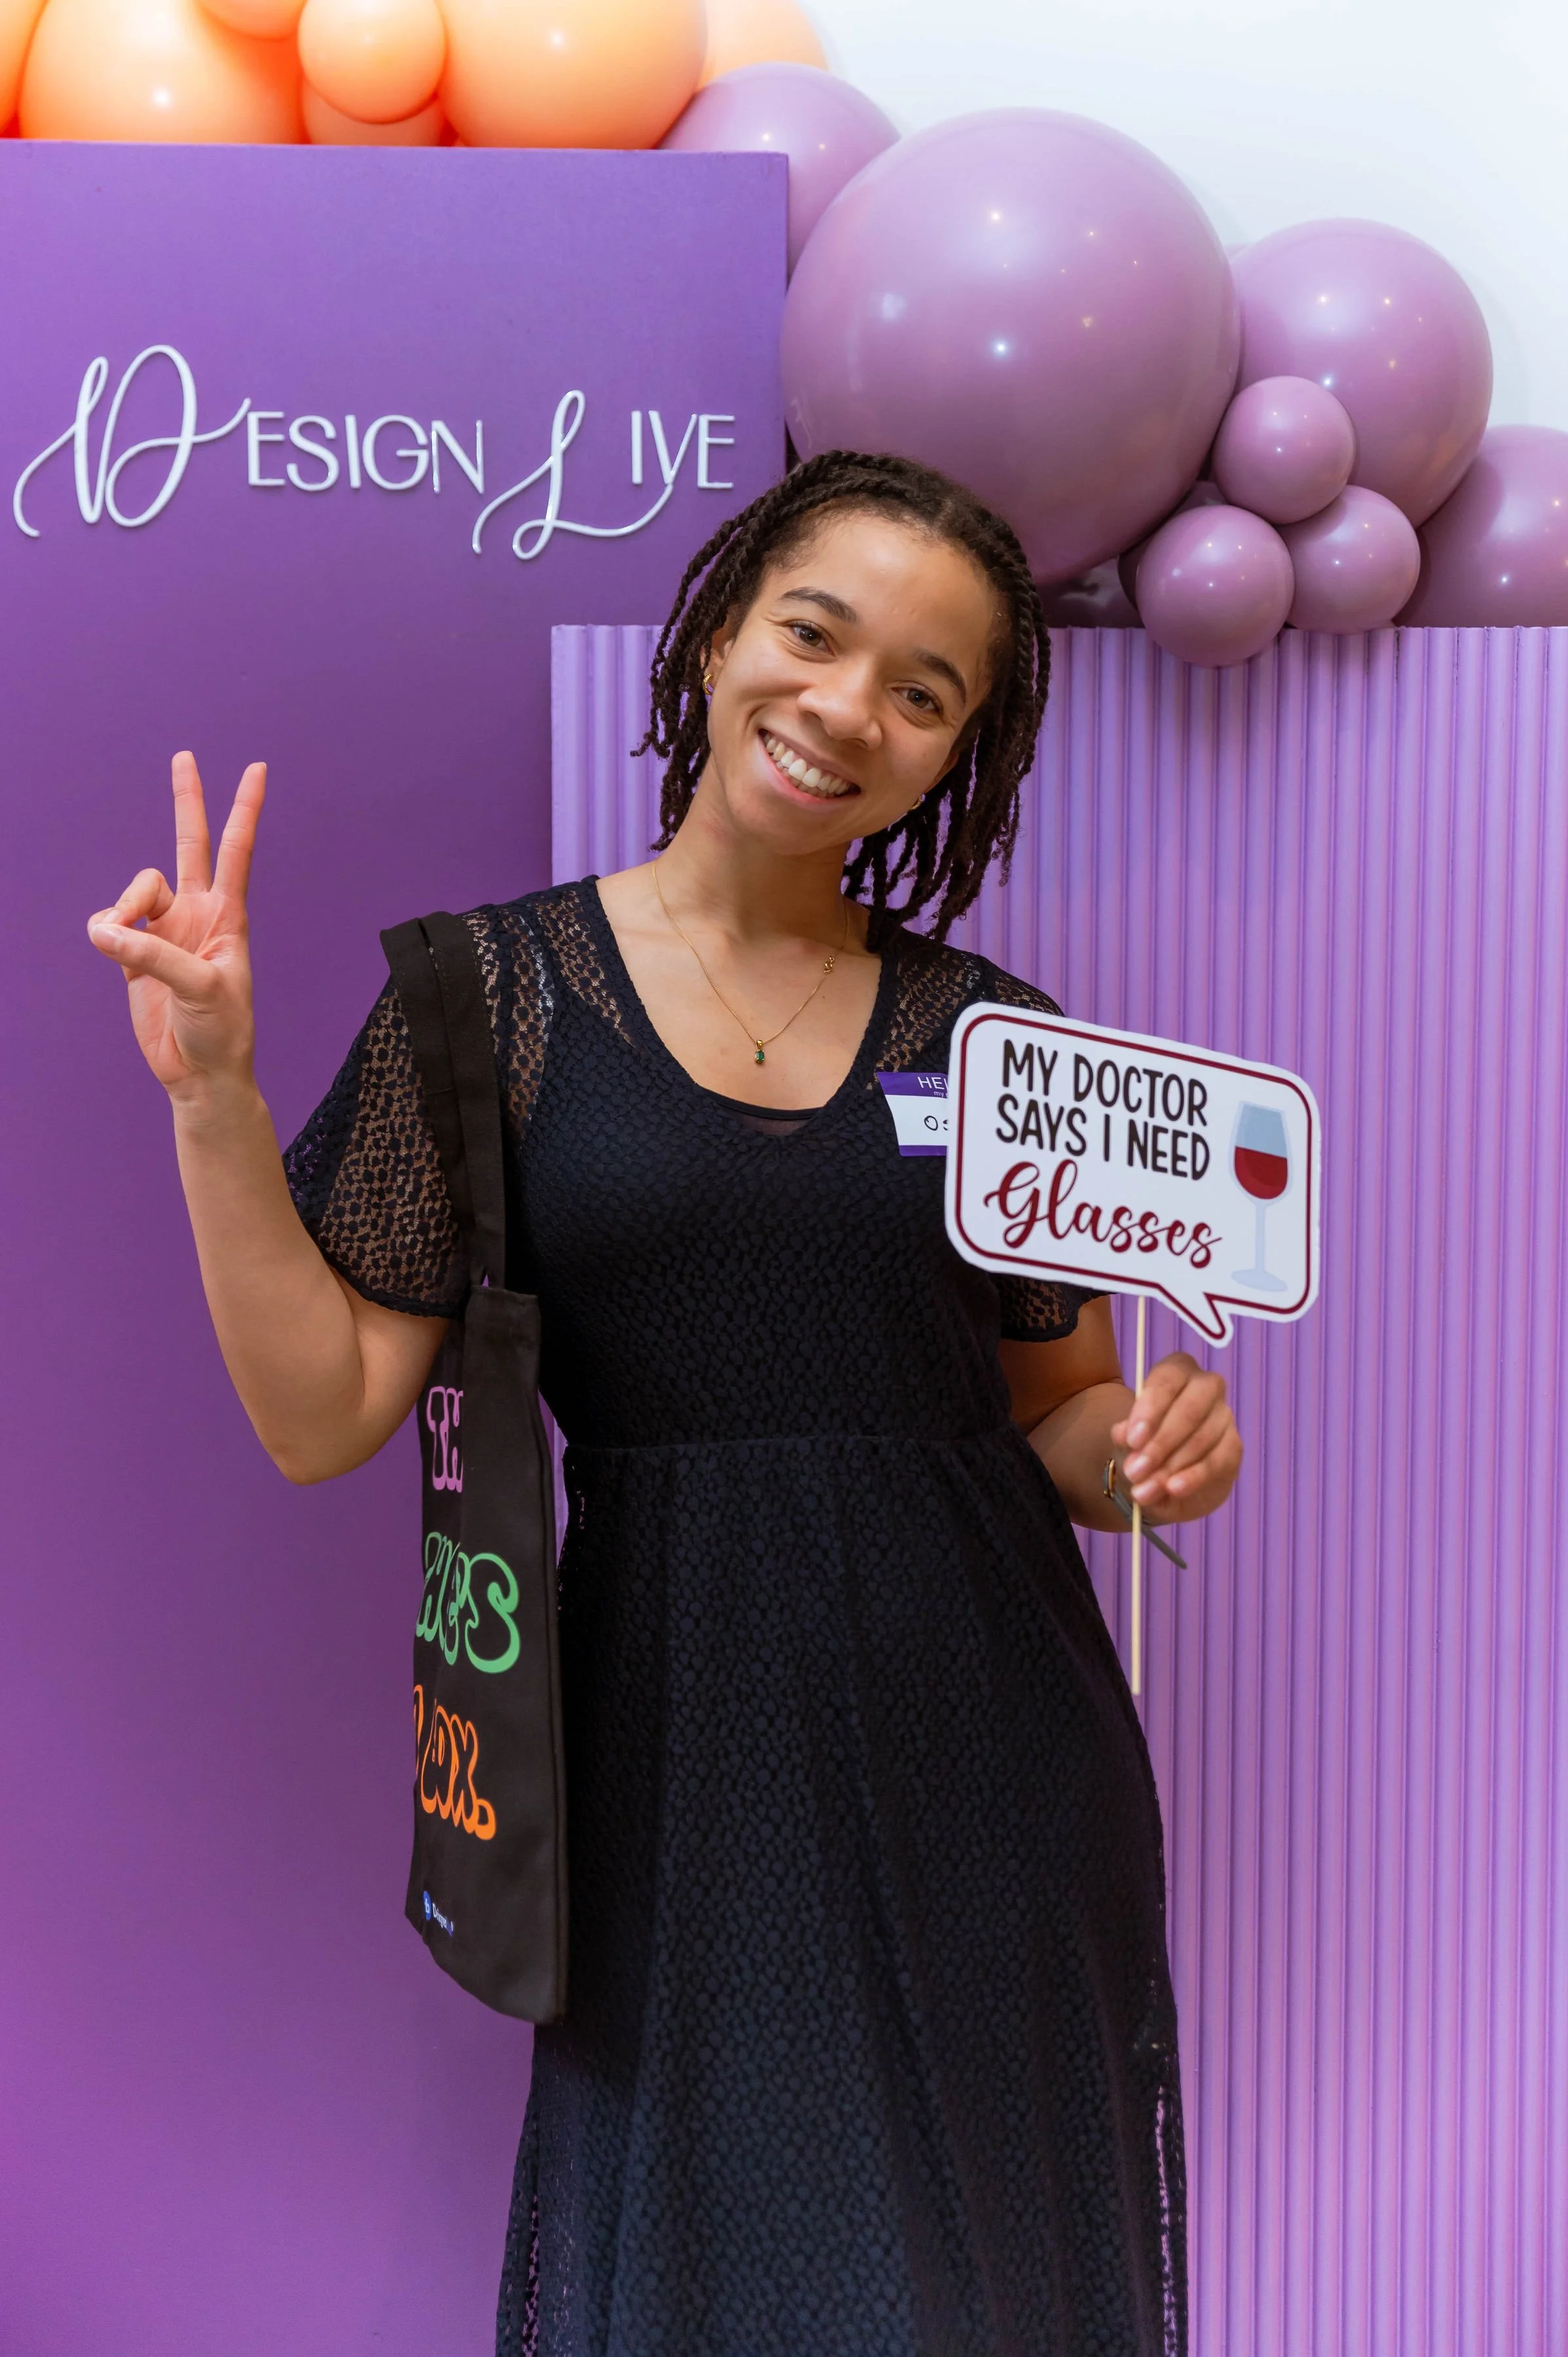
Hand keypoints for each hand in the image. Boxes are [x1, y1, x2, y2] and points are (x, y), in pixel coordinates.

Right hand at [87, 752, 264, 1101]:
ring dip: (122, 909)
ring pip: (133, 890)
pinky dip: (107, 935)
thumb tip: (104, 931)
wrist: (199, 1074)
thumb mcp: (200, 990)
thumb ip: (152, 955)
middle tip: (185, 756)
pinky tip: (118, 960)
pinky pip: (108, 923)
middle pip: (189, 843)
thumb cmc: (220, 1032)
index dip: (245, 809)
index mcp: (228, 917)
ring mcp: (164, 931)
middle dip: (186, 801)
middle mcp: (196, 915)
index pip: (236, 851)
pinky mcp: (134, 953)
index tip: (258, 768)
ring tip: (122, 946)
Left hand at [1111, 1351, 1240, 1522]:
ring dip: (1171, 1466)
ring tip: (1145, 1490)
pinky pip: (1218, 1461)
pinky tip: (1173, 1489)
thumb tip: (1123, 1434)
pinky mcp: (1234, 1446)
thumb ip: (1125, 1436)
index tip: (1132, 1440)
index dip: (1149, 1409)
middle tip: (1136, 1470)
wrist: (1166, 1476)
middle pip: (1189, 1409)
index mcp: (1176, 1372)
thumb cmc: (1145, 1444)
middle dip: (1161, 1443)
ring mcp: (1224, 1415)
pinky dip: (1194, 1477)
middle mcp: (1206, 1387)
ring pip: (1202, 1438)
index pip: (1167, 1379)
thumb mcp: (1128, 1441)